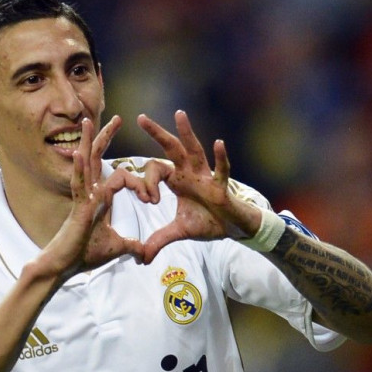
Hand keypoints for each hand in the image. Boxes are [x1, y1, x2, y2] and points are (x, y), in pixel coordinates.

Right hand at [40, 116, 145, 275]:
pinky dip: (79, 169)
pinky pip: (78, 185)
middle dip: (107, 137)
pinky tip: (81, 154)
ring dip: (88, 142)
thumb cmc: (85, 255)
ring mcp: (82, 198)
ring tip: (87, 121)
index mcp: (100, 198)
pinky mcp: (77, 208)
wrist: (65, 266)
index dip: (139, 184)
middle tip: (118, 118)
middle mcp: (90, 192)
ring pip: (86, 163)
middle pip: (99, 158)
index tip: (150, 200)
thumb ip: (131, 246)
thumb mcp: (116, 247)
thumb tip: (144, 254)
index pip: (121, 176)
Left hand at [136, 110, 260, 263]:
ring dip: (186, 133)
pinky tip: (218, 143)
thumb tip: (140, 258)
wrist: (231, 229)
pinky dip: (220, 157)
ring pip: (194, 150)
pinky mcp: (221, 185)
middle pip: (170, 149)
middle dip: (156, 133)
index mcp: (176, 180)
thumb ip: (159, 240)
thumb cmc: (207, 222)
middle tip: (140, 117)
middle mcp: (189, 172)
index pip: (154, 171)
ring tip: (179, 114)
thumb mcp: (178, 231)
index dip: (146, 183)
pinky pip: (221, 169)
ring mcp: (206, 176)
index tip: (148, 201)